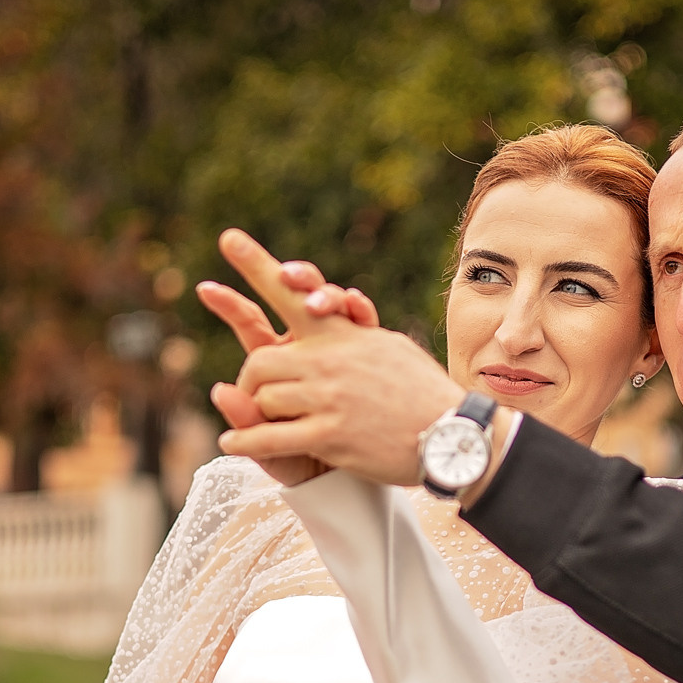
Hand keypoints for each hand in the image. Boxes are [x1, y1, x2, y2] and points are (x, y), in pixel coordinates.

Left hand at [212, 229, 462, 486]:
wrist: (453, 437)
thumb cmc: (422, 392)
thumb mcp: (388, 349)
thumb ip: (349, 334)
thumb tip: (328, 313)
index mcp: (343, 334)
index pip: (293, 294)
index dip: (256, 265)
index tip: (228, 238)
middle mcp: (331, 360)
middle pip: (260, 360)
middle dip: (252, 380)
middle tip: (255, 392)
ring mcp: (329, 398)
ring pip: (262, 398)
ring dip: (256, 413)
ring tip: (257, 425)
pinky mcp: (330, 435)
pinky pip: (270, 437)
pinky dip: (245, 442)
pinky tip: (231, 444)